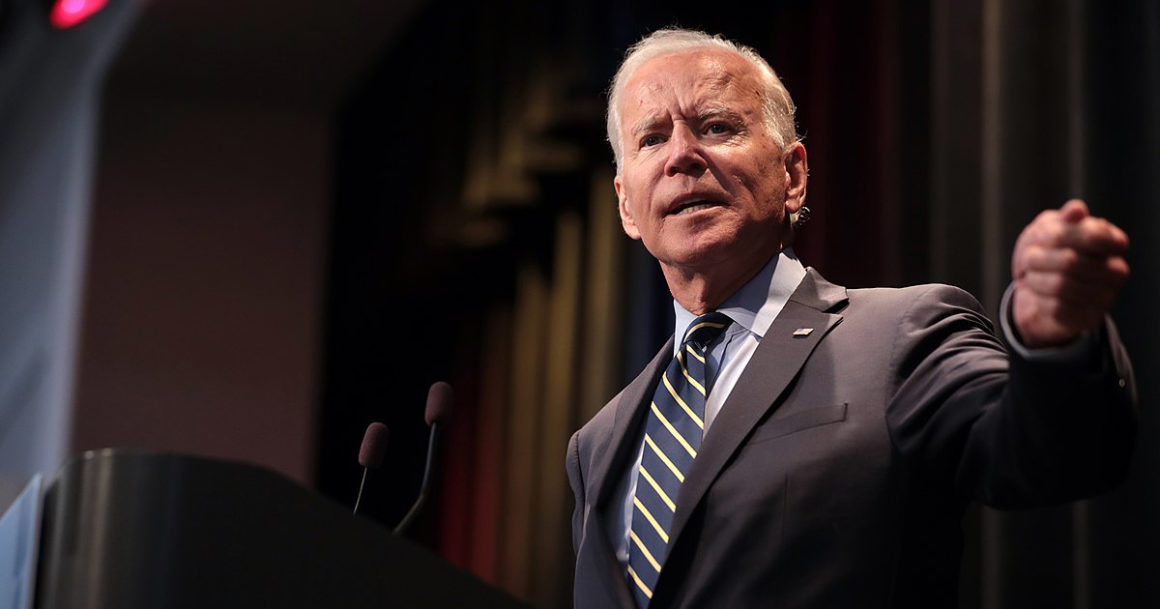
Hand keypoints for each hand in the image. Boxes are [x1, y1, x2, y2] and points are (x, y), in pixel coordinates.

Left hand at [1010, 199, 1128, 347]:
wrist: (1035, 293)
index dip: (1058, 235)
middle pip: (1070, 261)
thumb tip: (1077, 209)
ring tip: (1030, 276)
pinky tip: (1036, 295)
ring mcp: (1106, 296)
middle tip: (1027, 258)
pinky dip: (1037, 300)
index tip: (1041, 235)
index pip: (1091, 234)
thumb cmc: (1045, 254)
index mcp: (1112, 241)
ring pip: (1061, 286)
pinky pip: (1056, 309)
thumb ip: (1063, 220)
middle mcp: (1116, 270)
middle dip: (1038, 258)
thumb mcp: (1047, 231)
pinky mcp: (1088, 318)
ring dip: (1035, 280)